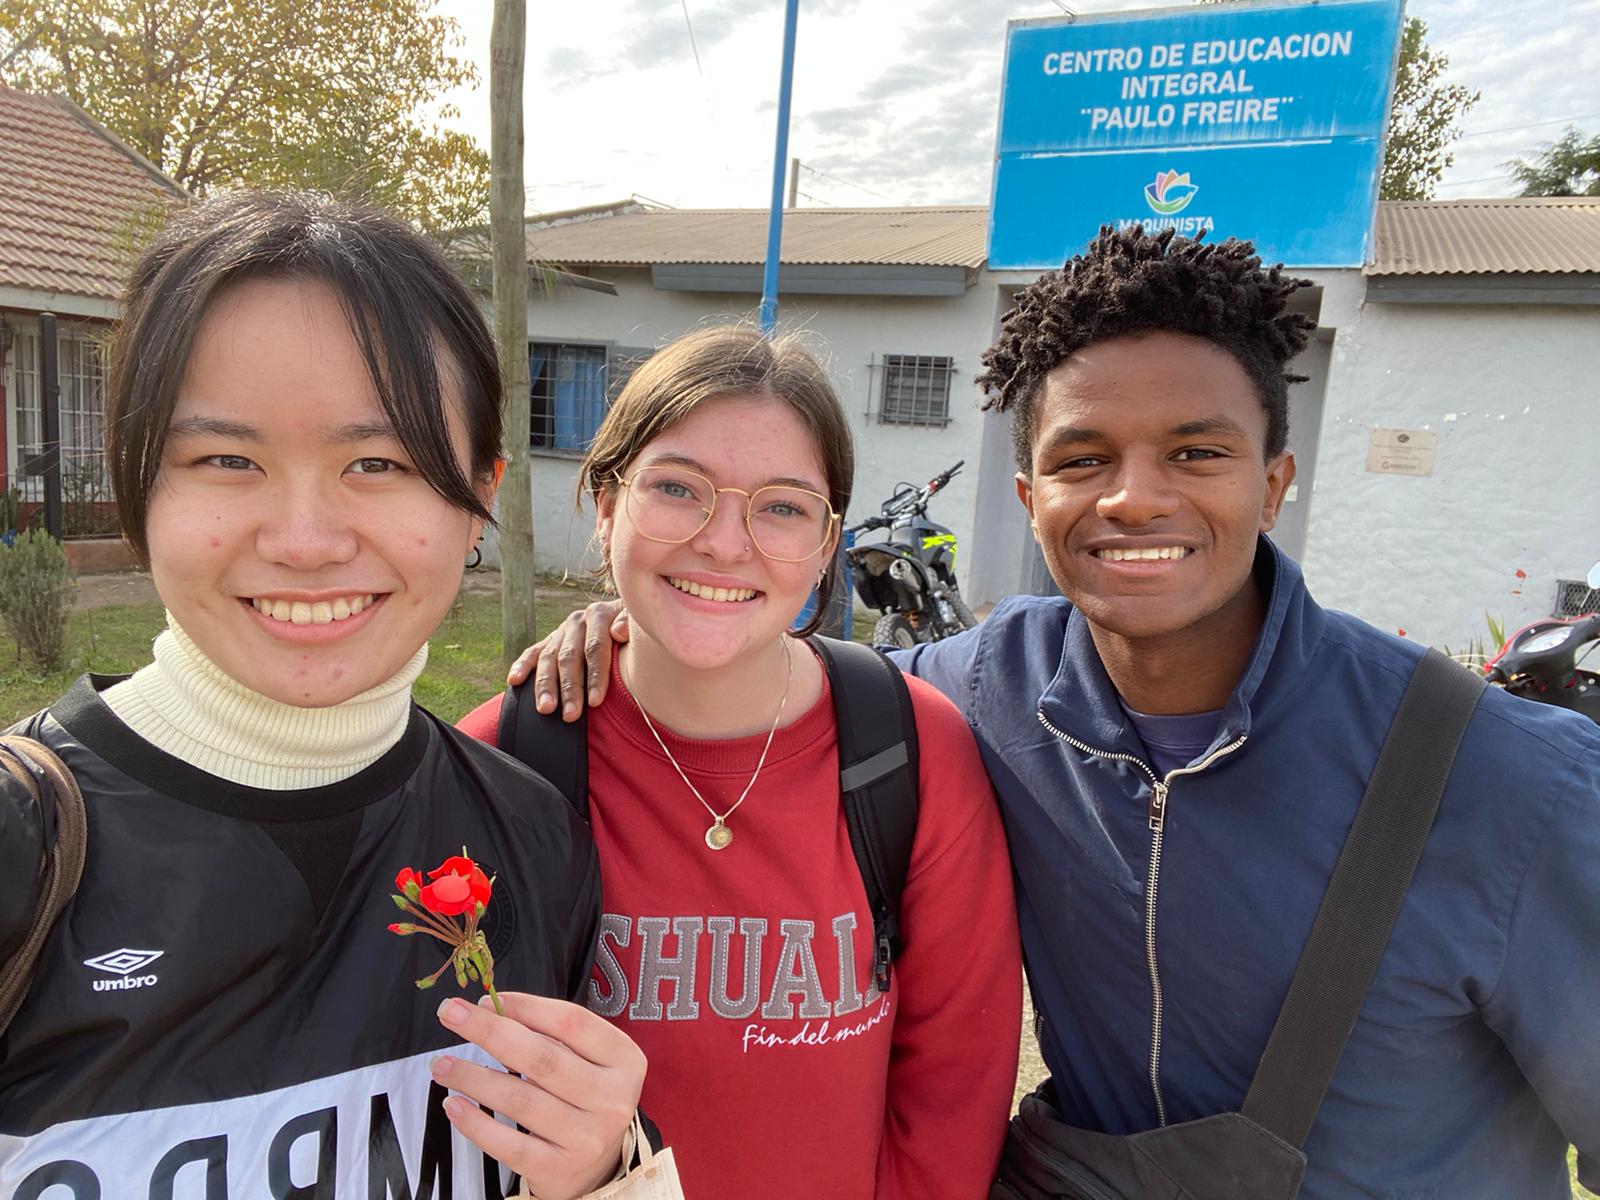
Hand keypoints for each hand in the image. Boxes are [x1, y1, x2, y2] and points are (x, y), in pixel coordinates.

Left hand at [433, 993, 645, 1199]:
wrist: (599, 1167)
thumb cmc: (584, 1097)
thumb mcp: (587, 1060)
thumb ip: (552, 1035)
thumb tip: (491, 1009)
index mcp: (624, 1059)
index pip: (572, 1022)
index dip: (526, 1006)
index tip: (485, 999)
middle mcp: (612, 1098)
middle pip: (543, 1058)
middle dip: (490, 1032)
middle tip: (450, 1013)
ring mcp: (588, 1137)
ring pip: (521, 1100)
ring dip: (473, 1078)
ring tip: (441, 1065)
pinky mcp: (560, 1169)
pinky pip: (510, 1145)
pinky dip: (477, 1124)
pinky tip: (453, 1105)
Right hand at [505, 599, 629, 721]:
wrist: (625, 614)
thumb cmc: (637, 627)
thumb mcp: (640, 620)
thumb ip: (631, 623)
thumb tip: (619, 632)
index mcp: (599, 615)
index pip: (595, 648)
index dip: (595, 675)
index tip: (596, 701)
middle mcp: (577, 621)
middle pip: (570, 657)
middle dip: (570, 688)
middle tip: (571, 716)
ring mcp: (561, 631)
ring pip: (549, 658)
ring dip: (546, 685)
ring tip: (546, 709)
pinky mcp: (550, 640)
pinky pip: (533, 652)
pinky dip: (522, 665)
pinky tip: (514, 681)